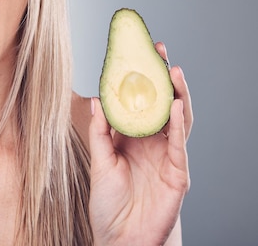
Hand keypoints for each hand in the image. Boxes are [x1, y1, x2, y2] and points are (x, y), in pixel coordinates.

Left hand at [88, 42, 191, 244]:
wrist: (120, 239)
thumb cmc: (109, 205)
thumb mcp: (99, 162)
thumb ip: (99, 132)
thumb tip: (97, 100)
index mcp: (134, 139)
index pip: (141, 102)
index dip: (140, 80)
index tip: (136, 53)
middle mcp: (154, 144)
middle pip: (162, 104)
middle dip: (162, 77)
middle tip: (160, 50)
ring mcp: (168, 158)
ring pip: (178, 119)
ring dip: (177, 94)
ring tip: (172, 70)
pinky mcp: (178, 174)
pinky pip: (180, 145)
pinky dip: (179, 125)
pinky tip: (177, 105)